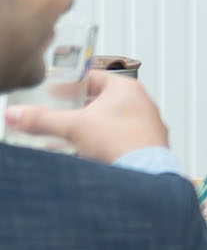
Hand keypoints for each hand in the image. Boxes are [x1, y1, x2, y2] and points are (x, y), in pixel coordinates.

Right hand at [5, 70, 170, 163]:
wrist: (145, 172)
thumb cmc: (121, 142)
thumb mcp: (73, 126)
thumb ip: (42, 119)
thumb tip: (18, 114)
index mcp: (127, 88)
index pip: (94, 77)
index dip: (71, 83)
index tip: (55, 91)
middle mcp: (141, 103)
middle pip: (102, 100)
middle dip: (78, 108)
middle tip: (59, 114)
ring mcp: (146, 124)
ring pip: (111, 120)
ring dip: (89, 127)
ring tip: (70, 135)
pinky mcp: (146, 144)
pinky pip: (119, 138)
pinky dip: (101, 142)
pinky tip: (88, 153)